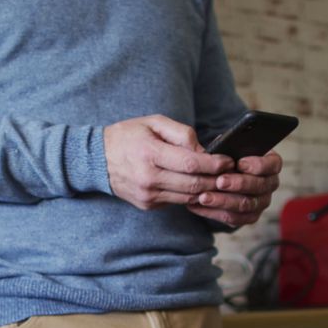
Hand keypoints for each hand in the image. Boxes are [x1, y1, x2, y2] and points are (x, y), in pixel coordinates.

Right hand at [104, 115, 233, 209]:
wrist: (97, 159)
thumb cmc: (128, 136)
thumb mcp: (154, 122)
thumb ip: (182, 133)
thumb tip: (204, 151)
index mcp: (149, 154)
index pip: (190, 164)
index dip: (214, 164)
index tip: (228, 161)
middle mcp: (148, 178)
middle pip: (193, 185)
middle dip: (216, 180)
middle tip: (230, 173)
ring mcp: (147, 195)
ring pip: (188, 197)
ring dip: (207, 191)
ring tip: (219, 181)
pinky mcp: (147, 205)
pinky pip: (176, 201)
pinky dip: (189, 194)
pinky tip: (197, 186)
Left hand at [187, 151, 282, 227]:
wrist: (219, 174)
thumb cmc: (226, 156)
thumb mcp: (227, 145)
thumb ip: (226, 145)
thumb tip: (216, 147)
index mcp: (270, 164)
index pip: (272, 165)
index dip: (258, 165)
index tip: (240, 163)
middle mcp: (269, 184)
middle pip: (259, 186)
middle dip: (238, 184)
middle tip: (219, 181)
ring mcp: (260, 202)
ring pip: (245, 205)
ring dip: (223, 201)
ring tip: (204, 197)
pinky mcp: (248, 216)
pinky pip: (234, 219)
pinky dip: (215, 213)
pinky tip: (199, 206)